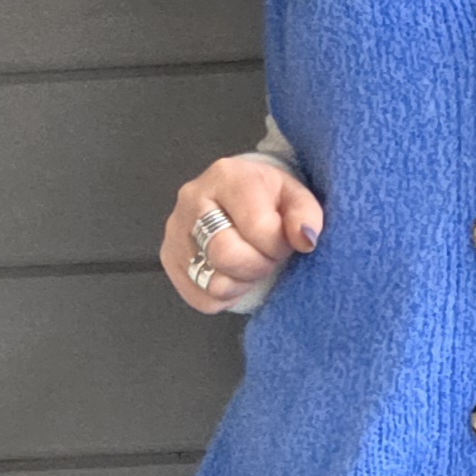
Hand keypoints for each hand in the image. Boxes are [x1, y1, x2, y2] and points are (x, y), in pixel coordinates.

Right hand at [160, 156, 323, 313]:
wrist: (239, 200)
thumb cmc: (268, 198)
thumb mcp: (295, 196)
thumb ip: (306, 215)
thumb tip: (305, 238)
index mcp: (227, 176)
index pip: (258, 228)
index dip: (278, 244)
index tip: (284, 240)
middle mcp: (192, 199)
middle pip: (226, 255)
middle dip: (258, 264)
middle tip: (268, 256)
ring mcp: (175, 230)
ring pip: (213, 282)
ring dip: (242, 283)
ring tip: (250, 263)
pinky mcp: (169, 258)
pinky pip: (201, 298)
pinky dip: (225, 296)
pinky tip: (233, 273)